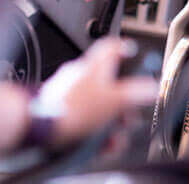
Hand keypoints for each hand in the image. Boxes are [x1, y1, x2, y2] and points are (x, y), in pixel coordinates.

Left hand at [32, 38, 158, 148]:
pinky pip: (80, 115)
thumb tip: (152, 88)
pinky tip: (97, 143)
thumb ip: (137, 93)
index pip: (112, 46)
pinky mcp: (55, 109)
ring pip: (94, 102)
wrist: (36, 126)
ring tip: (112, 137)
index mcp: (94, 64)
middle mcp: (78, 74)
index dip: (126, 49)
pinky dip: (92, 128)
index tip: (133, 53)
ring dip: (108, 119)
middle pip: (108, 82)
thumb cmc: (71, 109)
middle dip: (122, 102)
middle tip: (128, 116)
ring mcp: (65, 91)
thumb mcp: (115, 100)